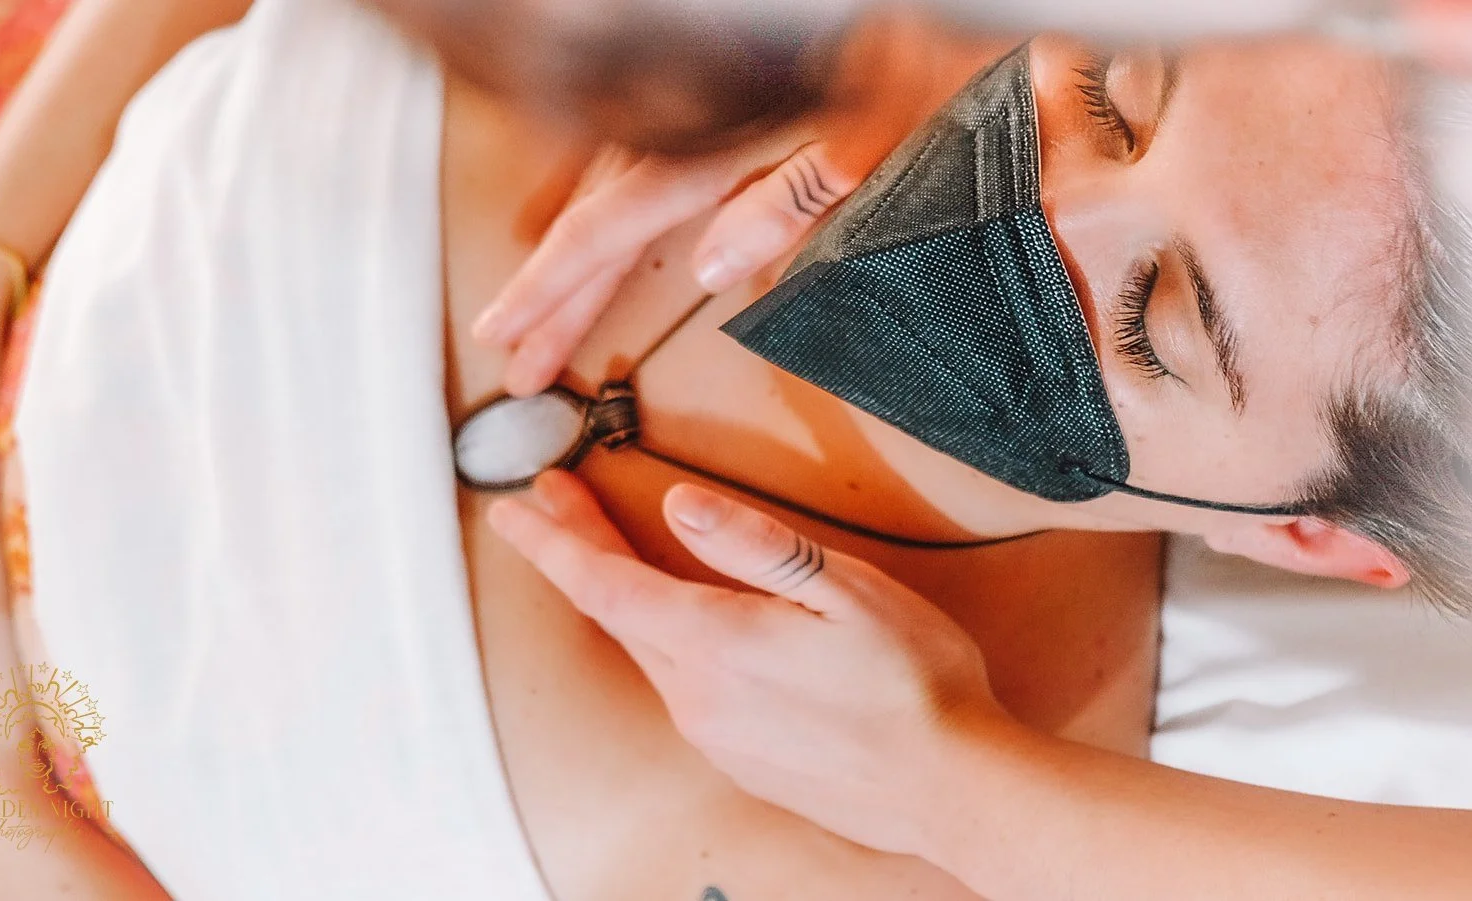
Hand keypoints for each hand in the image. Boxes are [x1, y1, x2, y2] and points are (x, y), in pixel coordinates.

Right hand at [472, 11, 1008, 396]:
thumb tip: (712, 268)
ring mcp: (680, 114)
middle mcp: (677, 129)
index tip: (507, 336)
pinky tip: (559, 208)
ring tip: (535, 307)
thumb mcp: (858, 143)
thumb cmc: (900, 58)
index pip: (600, 233)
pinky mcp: (699, 104)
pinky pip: (618, 156)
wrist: (900, 4)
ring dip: (567, 258)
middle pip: (591, 225)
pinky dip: (583, 193)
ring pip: (598, 194)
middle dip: (551, 300)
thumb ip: (783, 207)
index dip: (548, 292)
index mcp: (704, 145)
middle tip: (521, 361)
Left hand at [488, 470, 1005, 855]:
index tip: (516, 507)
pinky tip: (678, 623)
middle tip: (555, 502)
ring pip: (644, 650)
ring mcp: (714, 733)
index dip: (555, 541)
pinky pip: (677, 686)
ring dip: (618, 595)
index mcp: (718, 644)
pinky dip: (657, 639)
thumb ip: (758, 548)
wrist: (954, 790)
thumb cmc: (916, 683)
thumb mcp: (848, 592)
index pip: (606, 583)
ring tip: (608, 551)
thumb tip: (682, 504)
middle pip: (614, 611)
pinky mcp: (738, 758)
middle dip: (578, 551)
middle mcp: (697, 696)